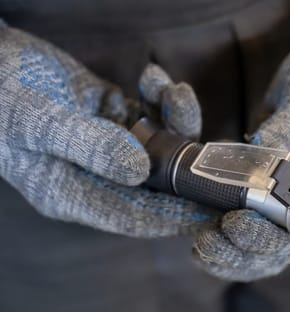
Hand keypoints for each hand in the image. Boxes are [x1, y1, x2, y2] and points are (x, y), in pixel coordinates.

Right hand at [0, 21, 217, 236]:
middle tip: (215, 152)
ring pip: (157, 146)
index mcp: (72, 191)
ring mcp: (106, 145)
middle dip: (186, 167)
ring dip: (175, 121)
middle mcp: (94, 174)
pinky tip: (154, 78)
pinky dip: (158, 100)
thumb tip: (140, 171)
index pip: (132, 215)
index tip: (211, 211)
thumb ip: (87, 145)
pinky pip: (147, 115)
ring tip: (174, 92)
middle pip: (154, 184)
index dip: (174, 217)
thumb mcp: (36, 121)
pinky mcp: (111, 117)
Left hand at [193, 21, 289, 280]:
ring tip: (199, 247)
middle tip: (205, 246)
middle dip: (241, 251)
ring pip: (260, 237)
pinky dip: (223, 223)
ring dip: (229, 248)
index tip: (233, 224)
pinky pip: (248, 213)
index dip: (268, 234)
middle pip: (279, 244)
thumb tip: (263, 149)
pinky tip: (198, 223)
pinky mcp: (270, 184)